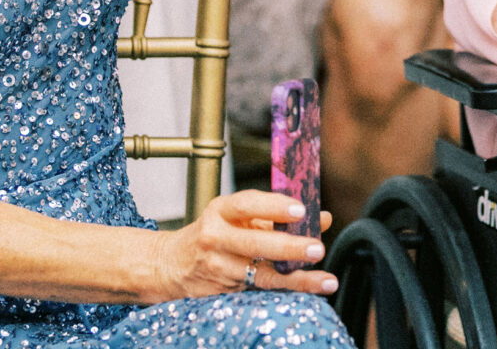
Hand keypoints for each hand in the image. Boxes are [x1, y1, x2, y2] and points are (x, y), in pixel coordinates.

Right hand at [150, 191, 335, 298]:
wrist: (172, 264)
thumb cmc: (213, 234)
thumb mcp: (238, 216)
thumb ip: (277, 216)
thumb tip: (322, 218)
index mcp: (220, 211)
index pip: (247, 204)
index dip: (274, 206)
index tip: (301, 210)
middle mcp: (216, 238)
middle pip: (255, 243)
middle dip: (289, 247)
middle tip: (317, 248)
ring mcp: (218, 267)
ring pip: (261, 275)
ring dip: (296, 278)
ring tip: (324, 280)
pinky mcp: (223, 291)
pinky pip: (259, 291)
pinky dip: (286, 291)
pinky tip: (308, 291)